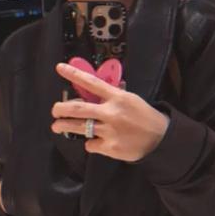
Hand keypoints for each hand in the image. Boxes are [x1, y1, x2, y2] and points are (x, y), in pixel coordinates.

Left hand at [52, 62, 169, 161]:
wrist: (159, 138)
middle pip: (78, 109)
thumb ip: (112, 94)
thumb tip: (95, 87)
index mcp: (117, 97)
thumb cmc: (143, 115)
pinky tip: (95, 142)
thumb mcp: (130, 99)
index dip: (74, 75)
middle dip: (61, 109)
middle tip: (55, 110)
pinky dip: (91, 143)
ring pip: (80, 128)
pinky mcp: (109, 148)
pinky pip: (91, 144)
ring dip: (65, 126)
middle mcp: (111, 112)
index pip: (91, 83)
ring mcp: (109, 131)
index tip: (59, 68)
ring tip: (57, 126)